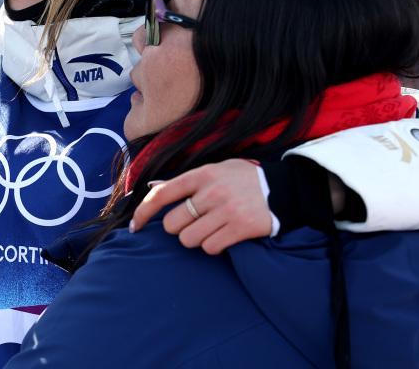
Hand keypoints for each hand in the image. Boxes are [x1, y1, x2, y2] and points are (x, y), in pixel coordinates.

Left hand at [130, 159, 272, 254]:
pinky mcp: (241, 228)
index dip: (143, 212)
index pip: (162, 194)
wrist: (283, 188)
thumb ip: (186, 181)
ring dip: (198, 239)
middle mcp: (212, 191)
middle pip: (173, 224)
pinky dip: (214, 246)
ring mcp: (227, 210)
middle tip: (195, 223)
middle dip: (180, 228)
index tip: (135, 226)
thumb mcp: (216, 170)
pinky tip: (226, 235)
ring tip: (213, 228)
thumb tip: (153, 189)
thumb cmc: (242, 180)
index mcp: (202, 174)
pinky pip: (211, 248)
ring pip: (190, 240)